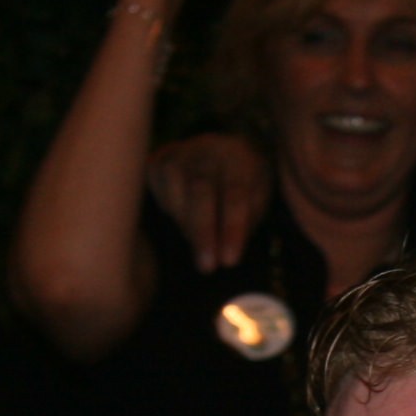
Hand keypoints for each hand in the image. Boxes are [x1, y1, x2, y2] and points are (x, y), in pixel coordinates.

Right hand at [147, 128, 271, 272]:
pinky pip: (158, 191)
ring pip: (175, 192)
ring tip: (199, 248)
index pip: (235, 194)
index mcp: (240, 158)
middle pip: (200, 190)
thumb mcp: (257, 199)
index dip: (231, 229)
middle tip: (207, 267)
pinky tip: (183, 225)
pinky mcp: (157, 161)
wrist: (223, 150)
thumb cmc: (244, 183)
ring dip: (186, 226)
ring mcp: (180, 152)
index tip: (230, 261)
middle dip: (202, 232)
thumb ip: (245, 222)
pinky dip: (170, 213)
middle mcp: (208, 149)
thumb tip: (225, 257)